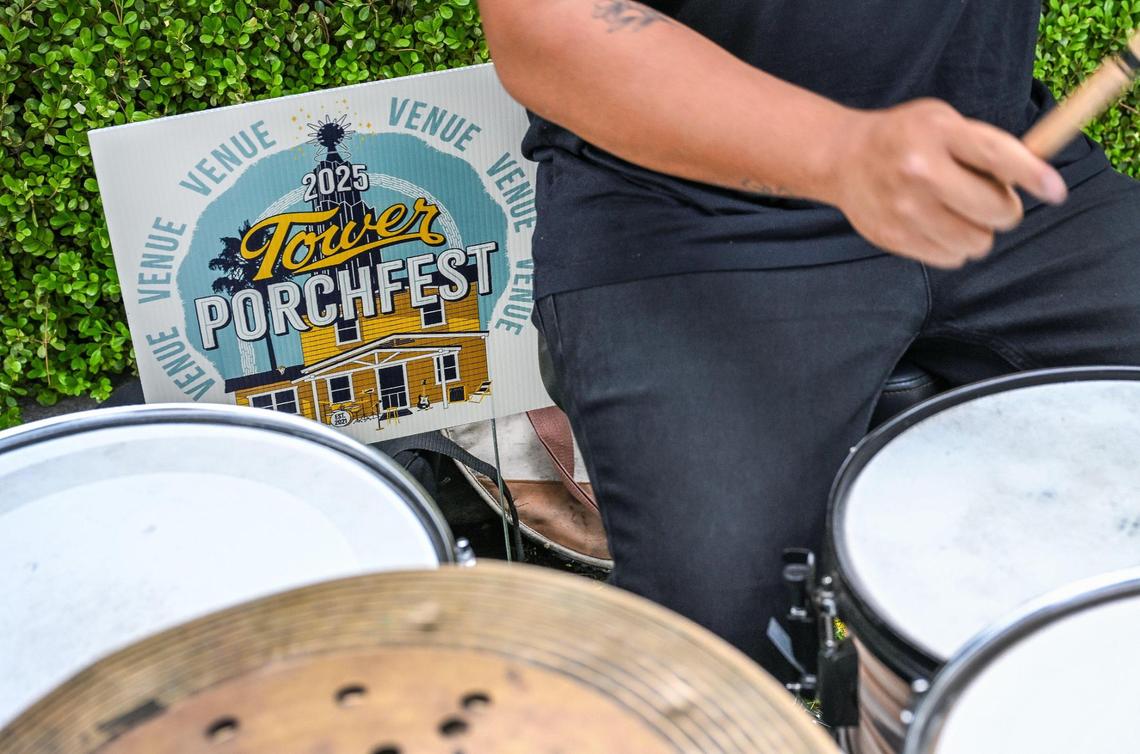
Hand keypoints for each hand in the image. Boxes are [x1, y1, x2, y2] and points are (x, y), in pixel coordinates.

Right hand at [825, 99, 1068, 267]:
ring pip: (977, 242)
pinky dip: (954, 247)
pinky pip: (950, 259)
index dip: (1033, 176)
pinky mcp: (894, 237)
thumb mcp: (944, 121)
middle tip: (990, 200)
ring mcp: (904, 209)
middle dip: (1005, 209)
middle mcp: (920, 172)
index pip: (998, 158)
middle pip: (995, 210)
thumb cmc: (906, 137)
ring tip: (960, 213)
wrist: (843, 158)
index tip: (1056, 191)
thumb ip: (986, 145)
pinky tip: (939, 226)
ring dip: (979, 232)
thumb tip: (1038, 180)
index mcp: (938, 134)